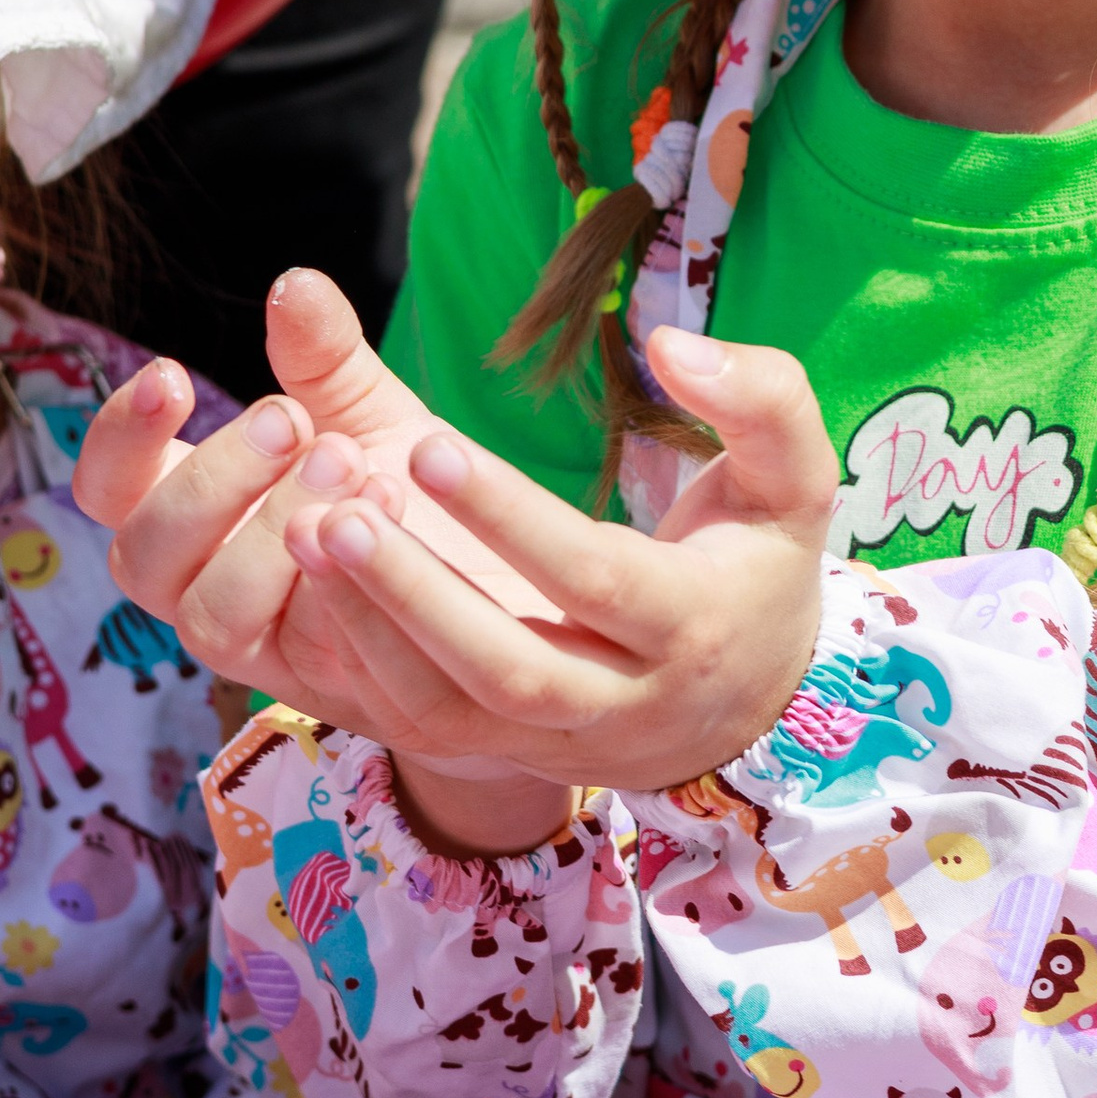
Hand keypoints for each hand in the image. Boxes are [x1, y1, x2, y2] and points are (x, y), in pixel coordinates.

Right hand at [77, 271, 537, 745]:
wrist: (511, 593)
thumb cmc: (412, 500)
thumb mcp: (372, 417)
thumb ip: (326, 360)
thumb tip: (295, 281)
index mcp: (199, 519)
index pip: (112, 490)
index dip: (120, 438)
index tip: (172, 375)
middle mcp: (211, 590)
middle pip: (144, 559)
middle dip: (210, 483)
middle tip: (292, 419)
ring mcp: (270, 654)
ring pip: (214, 621)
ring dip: (270, 539)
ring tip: (356, 468)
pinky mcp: (343, 693)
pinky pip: (317, 660)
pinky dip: (348, 592)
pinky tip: (396, 521)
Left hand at [286, 331, 837, 792]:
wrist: (752, 705)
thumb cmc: (760, 561)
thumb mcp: (795, 478)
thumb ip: (761, 400)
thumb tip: (672, 345)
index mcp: (693, 624)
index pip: (593, 577)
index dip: (509, 519)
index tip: (427, 445)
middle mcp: (623, 702)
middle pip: (509, 667)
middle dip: (416, 592)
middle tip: (329, 509)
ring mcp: (558, 741)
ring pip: (450, 709)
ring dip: (370, 626)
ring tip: (300, 532)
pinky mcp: (506, 752)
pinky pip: (421, 724)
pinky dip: (361, 657)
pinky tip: (310, 579)